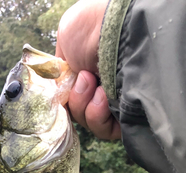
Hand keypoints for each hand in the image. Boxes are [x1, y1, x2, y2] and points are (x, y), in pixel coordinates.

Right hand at [56, 0, 120, 140]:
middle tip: (85, 79)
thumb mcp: (65, 40)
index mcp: (85, 74)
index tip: (62, 88)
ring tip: (96, 85)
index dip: (64, 99)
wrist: (114, 30)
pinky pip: (104, 130)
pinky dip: (98, 117)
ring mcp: (113, 104)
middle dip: (76, 101)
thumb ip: (60, 69)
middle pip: (77, 115)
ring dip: (85, 107)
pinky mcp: (125, 118)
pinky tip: (102, 96)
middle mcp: (100, 88)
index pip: (68, 100)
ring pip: (88, 123)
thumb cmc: (90, 29)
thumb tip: (64, 87)